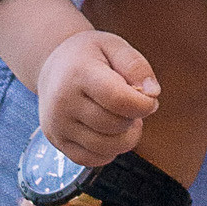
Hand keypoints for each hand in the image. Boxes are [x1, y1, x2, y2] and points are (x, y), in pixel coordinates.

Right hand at [36, 25, 161, 161]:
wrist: (53, 69)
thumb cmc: (88, 57)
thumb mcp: (114, 45)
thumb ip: (136, 65)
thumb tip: (152, 94)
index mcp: (77, 74)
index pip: (119, 100)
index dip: (144, 104)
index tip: (149, 98)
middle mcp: (62, 102)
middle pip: (115, 126)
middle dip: (133, 118)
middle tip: (130, 104)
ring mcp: (57, 125)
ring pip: (107, 148)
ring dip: (125, 137)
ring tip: (121, 117)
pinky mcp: (57, 143)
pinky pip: (94, 160)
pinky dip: (109, 150)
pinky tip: (107, 131)